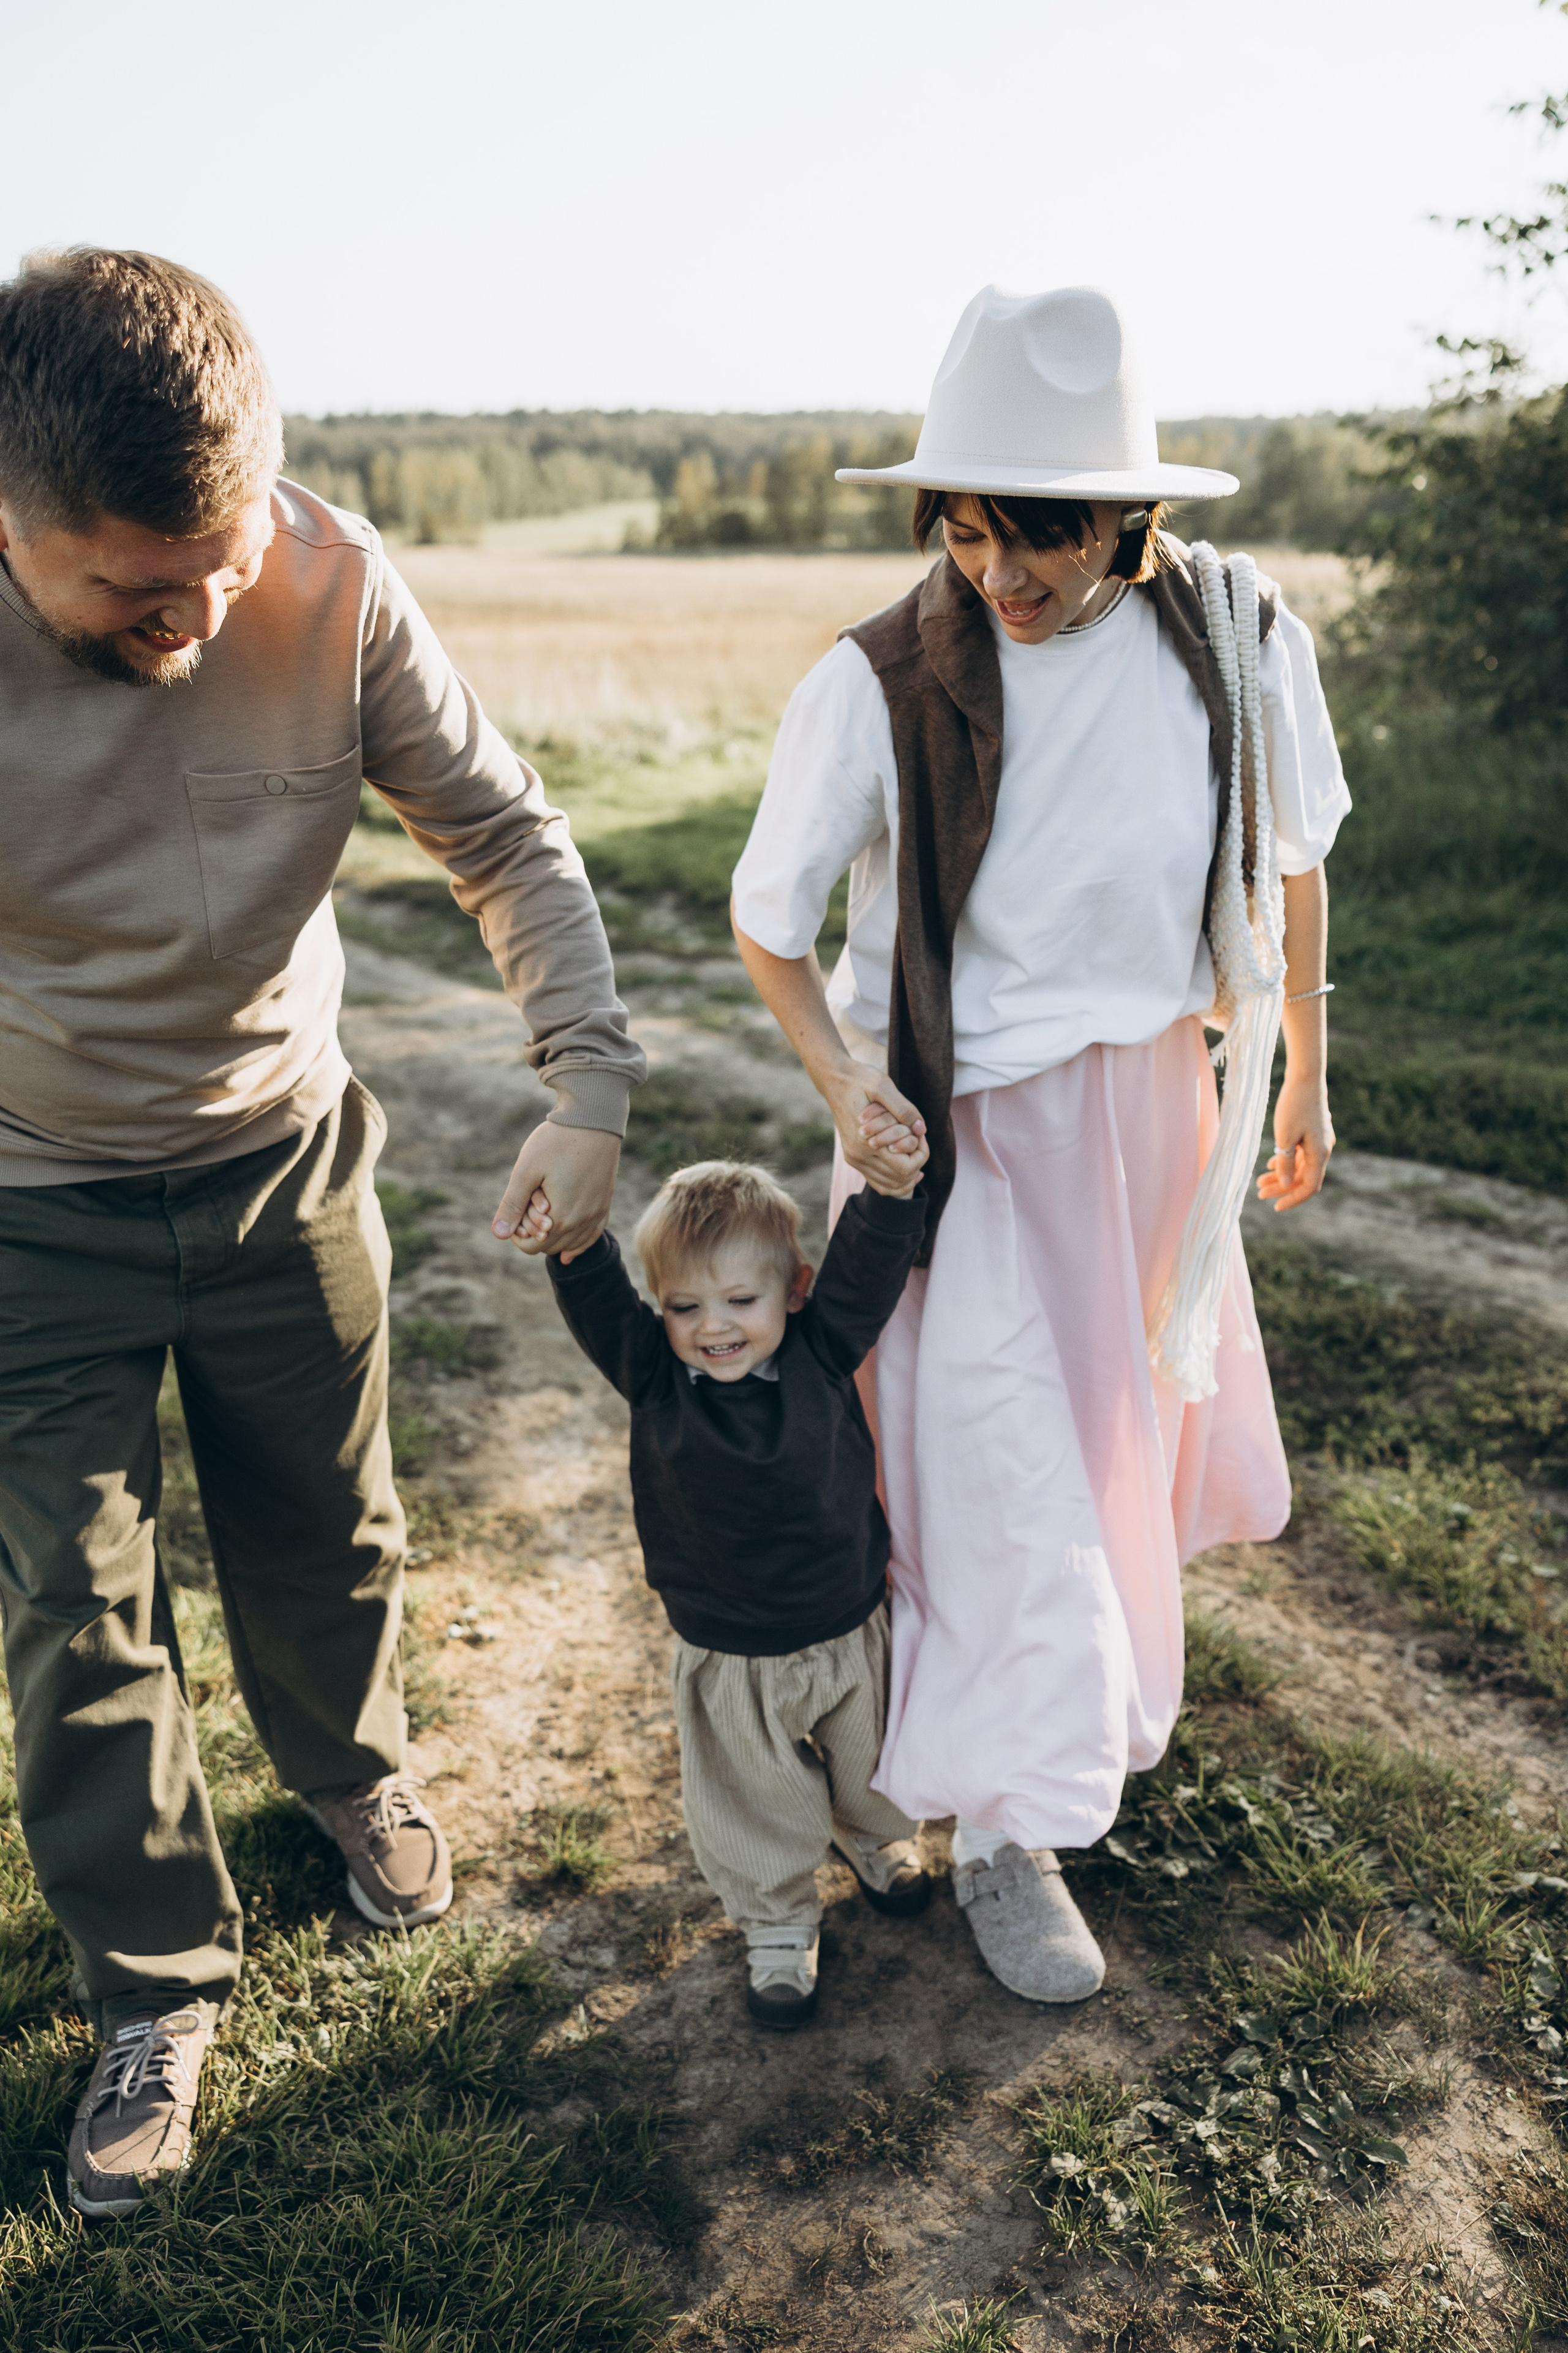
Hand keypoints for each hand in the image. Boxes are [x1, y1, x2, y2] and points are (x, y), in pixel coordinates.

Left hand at [492, 1122, 620, 1259]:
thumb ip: (512, 1204)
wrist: (593, 1119)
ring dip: (554, 1237)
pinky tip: (569, 1251)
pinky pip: (592, 1235)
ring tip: (542, 1219)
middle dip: (535, 1234)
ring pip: (572, 1244)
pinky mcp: (605, 1203)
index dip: (517, 1235)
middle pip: (551, 1247)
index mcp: (561, 1218)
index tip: (512, 1214)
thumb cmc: (556, 1141)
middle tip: (527, 1208)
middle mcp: (582, 1222)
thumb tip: (498, 1234)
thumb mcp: (526, 1171)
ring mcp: (597, 1213)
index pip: (532, 1247)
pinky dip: (579, 1243)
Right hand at [822, 1062, 927, 1195]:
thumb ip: (904, 1109)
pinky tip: (904, 1163)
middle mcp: (858, 1156)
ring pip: (888, 1185)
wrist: (833, 1079)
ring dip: (907, 1174)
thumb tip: (921, 1129)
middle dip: (916, 1163)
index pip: (905, 1168)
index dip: (921, 1154)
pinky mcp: (852, 1156)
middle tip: (918, 1139)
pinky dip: (893, 1179)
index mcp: (866, 1142)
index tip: (919, 1133)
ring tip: (914, 1152)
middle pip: (899, 1179)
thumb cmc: (859, 1079)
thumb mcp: (883, 1086)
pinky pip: (876, 1180)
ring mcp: (854, 1158)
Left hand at [1256, 1070, 1333, 1212]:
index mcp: (1319, 1153)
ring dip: (1282, 1175)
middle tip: (1259, 1193)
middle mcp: (1323, 1150)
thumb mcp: (1284, 1137)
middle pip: (1303, 1178)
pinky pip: (1301, 1154)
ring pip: (1300, 1166)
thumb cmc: (1294, 1106)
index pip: (1309, 1186)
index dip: (1293, 1199)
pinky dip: (1286, 1162)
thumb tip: (1285, 1186)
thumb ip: (1285, 1163)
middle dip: (1282, 1188)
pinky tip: (1271, 1164)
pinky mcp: (1313, 1133)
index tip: (1275, 1207)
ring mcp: (1319, 1141)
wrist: (1305, 1078)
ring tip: (1260, 1182)